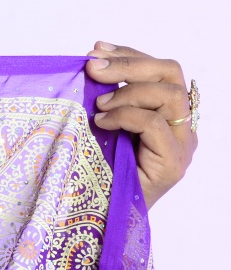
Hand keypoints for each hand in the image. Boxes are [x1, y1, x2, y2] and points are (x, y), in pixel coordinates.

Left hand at [85, 42, 196, 209]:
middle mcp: (181, 127)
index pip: (160, 70)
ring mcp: (182, 146)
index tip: (97, 49)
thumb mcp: (101, 127)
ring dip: (127, 91)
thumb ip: (105, 100)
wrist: (101, 221)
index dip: (129, 54)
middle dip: (128, 63)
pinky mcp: (173, 164)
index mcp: (167, 115)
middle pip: (171, 73)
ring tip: (98, 104)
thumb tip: (89, 65)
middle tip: (93, 66)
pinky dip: (125, 116)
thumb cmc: (97, 174)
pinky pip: (156, 124)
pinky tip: (101, 122)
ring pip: (169, 95)